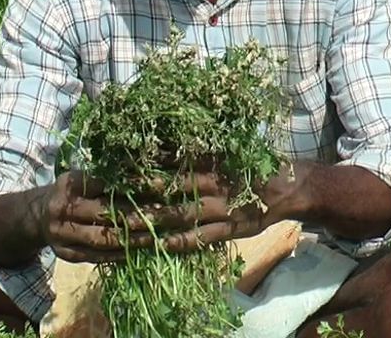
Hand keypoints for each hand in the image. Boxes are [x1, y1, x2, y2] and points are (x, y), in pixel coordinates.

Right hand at [39, 170, 156, 262]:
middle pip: (104, 213)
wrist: (38, 216)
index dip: (133, 184)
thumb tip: (148, 178)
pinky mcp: (67, 254)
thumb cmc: (71, 192)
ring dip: (131, 239)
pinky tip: (138, 251)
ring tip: (155, 237)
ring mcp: (62, 234)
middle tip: (163, 214)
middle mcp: (62, 209)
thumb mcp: (83, 177)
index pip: (106, 183)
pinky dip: (119, 254)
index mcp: (69, 184)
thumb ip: (108, 178)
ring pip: (102, 239)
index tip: (159, 184)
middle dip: (136, 214)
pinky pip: (97, 257)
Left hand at [121, 164, 307, 253]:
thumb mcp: (222, 149)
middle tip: (104, 199)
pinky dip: (175, 243)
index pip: (167, 162)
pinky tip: (153, 247)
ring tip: (118, 227)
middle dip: (134, 194)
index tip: (111, 168)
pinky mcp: (227, 231)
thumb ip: (194, 149)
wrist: (287, 187)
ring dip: (147, 222)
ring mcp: (218, 209)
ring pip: (176, 216)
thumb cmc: (249, 163)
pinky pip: (196, 239)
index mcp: (208, 160)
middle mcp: (210, 183)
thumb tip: (156, 143)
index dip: (139, 166)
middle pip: (165, 189)